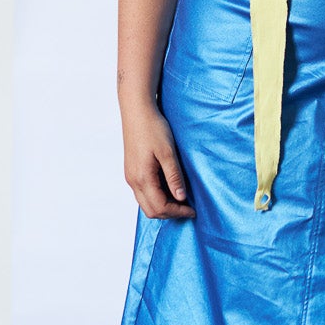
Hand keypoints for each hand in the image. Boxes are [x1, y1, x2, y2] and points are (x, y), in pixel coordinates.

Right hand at [122, 104, 194, 218]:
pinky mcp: (131, 171)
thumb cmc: (153, 128)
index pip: (160, 207)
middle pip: (151, 210)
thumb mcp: (168, 152)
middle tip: (188, 208)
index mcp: (142, 178)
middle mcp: (133, 181)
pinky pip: (143, 193)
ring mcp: (130, 176)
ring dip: (163, 206)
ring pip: (145, 203)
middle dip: (170, 213)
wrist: (136, 111)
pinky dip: (156, 197)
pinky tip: (169, 188)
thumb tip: (181, 198)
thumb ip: (174, 176)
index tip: (193, 210)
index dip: (178, 212)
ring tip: (181, 198)